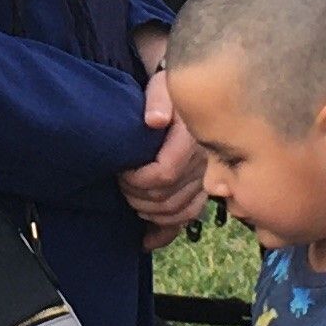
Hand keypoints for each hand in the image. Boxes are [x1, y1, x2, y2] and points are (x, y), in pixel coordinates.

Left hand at [122, 70, 208, 245]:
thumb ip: (158, 100)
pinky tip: (145, 240)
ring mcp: (207, 180)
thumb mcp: (164, 85)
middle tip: (119, 181)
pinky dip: (165, 232)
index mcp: (192, 140)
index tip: (120, 169)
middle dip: (136, 195)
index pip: (164, 174)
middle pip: (167, 197)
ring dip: (147, 212)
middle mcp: (205, 164)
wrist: (193, 93)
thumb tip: (154, 121)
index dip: (136, 179)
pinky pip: (188, 218)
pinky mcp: (204, 189)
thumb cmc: (172, 88)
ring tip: (129, 198)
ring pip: (177, 212)